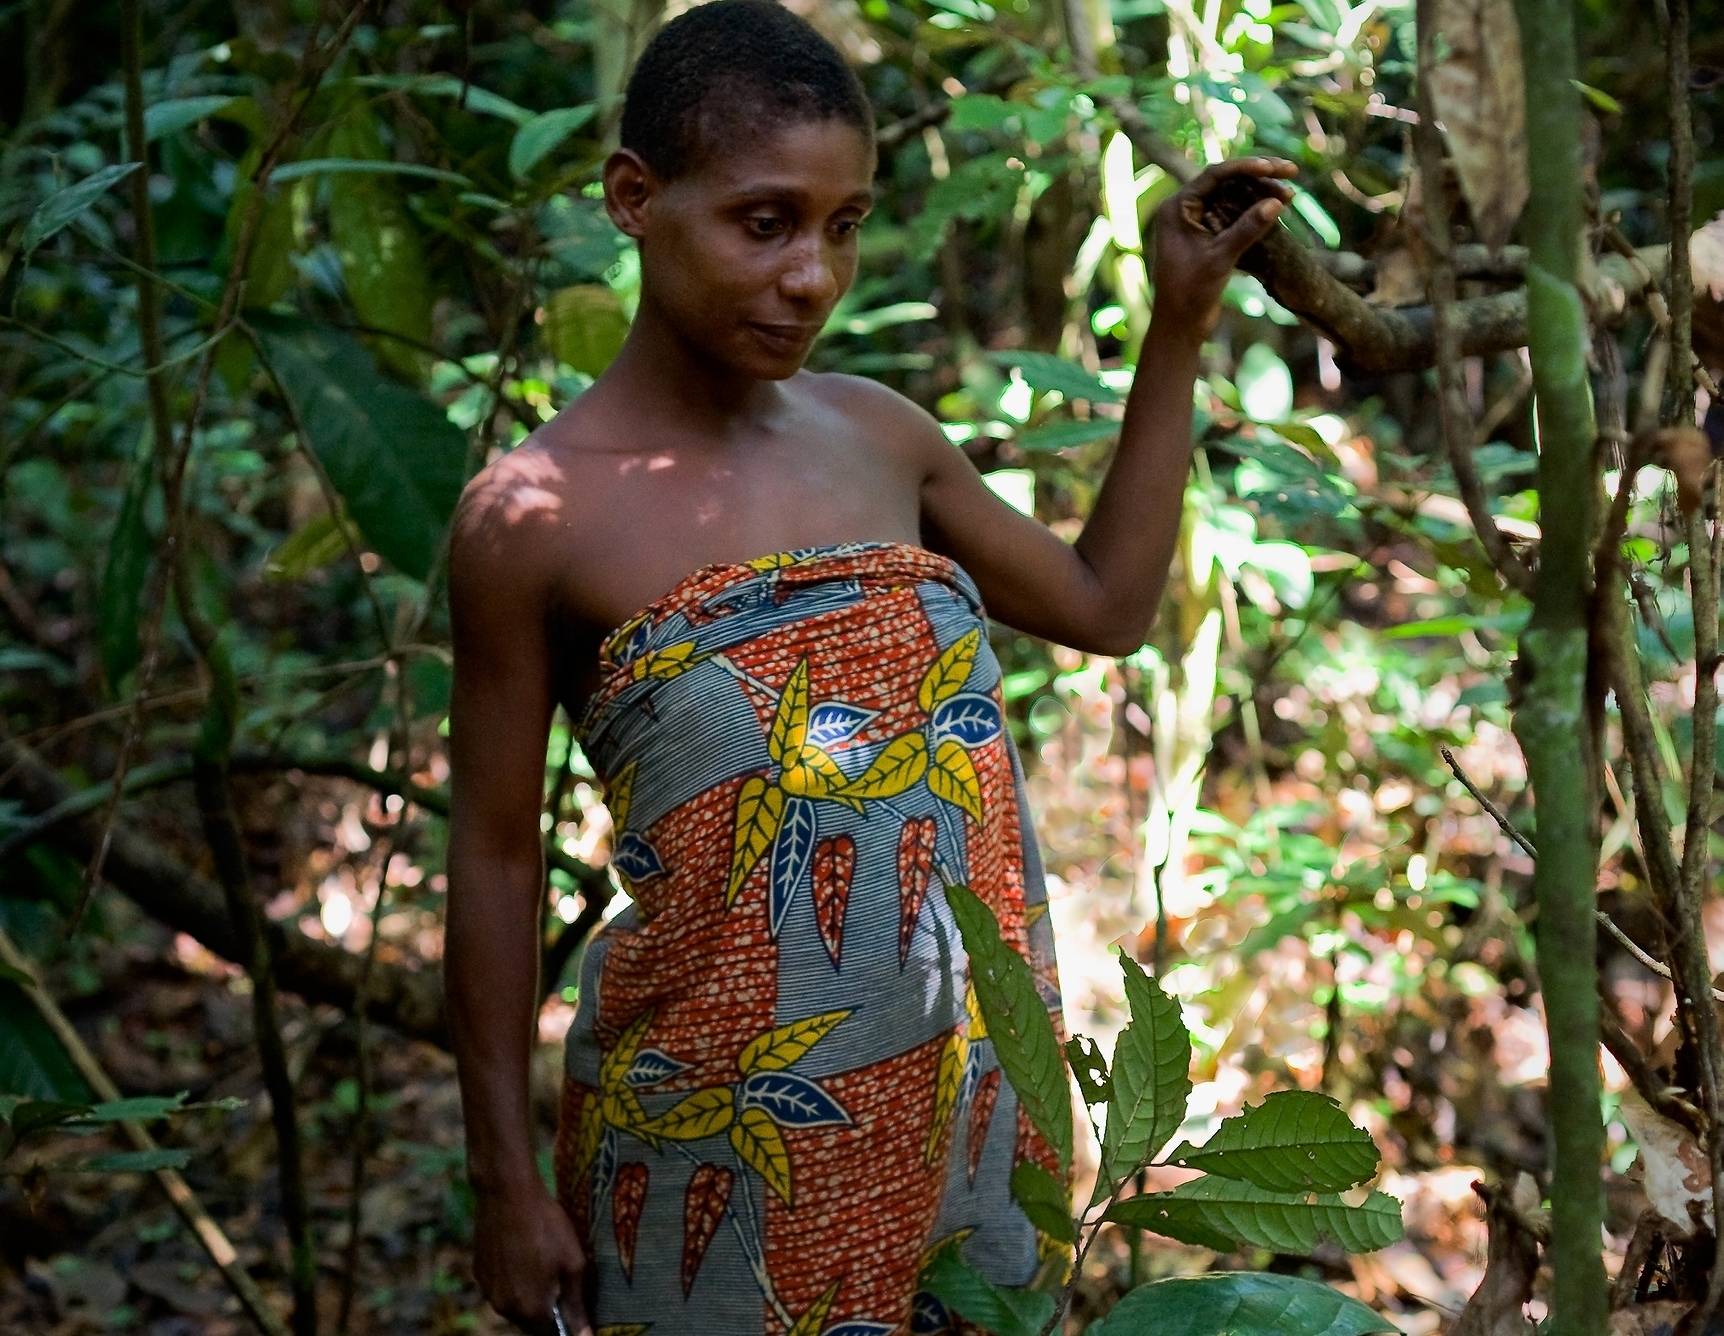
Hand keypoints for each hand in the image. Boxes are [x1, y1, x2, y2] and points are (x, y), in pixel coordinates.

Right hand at [473, 1181, 595, 1335]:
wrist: (507, 1193)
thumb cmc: (546, 1225)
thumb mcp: (573, 1262)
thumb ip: (577, 1304)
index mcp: (529, 1309)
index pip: (551, 1334)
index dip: (566, 1324)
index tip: (574, 1307)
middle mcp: (504, 1307)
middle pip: (531, 1322)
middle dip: (547, 1310)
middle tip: (562, 1281)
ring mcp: (488, 1290)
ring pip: (513, 1304)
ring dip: (529, 1295)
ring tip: (543, 1263)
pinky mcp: (479, 1272)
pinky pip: (500, 1287)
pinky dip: (513, 1280)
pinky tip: (524, 1254)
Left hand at [1150, 156, 1297, 334]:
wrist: (1180, 326)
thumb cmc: (1190, 294)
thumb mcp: (1220, 259)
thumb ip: (1247, 229)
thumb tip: (1276, 202)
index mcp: (1177, 208)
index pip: (1215, 175)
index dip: (1247, 167)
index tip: (1274, 168)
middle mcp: (1185, 209)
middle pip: (1226, 181)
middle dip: (1260, 176)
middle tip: (1292, 173)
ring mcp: (1197, 221)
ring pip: (1233, 196)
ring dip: (1261, 193)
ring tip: (1291, 194)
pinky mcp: (1208, 235)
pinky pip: (1234, 213)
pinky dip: (1255, 210)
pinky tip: (1279, 208)